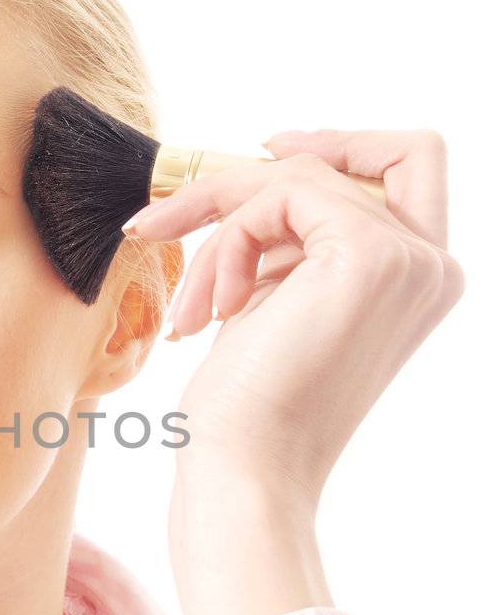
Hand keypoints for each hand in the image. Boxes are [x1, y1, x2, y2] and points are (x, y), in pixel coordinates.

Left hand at [128, 127, 464, 510]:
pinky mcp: (366, 255)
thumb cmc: (251, 409)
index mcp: (423, 280)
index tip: (269, 151)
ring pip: (299, 178)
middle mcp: (432, 266)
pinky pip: (278, 196)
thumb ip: (295, 239)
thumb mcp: (279, 299)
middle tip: (182, 207)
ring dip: (220, 229)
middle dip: (258, 174)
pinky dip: (226, 243)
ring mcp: (407, 259)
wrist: (247, 472)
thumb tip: (269, 164)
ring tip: (191, 306)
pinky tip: (210, 310)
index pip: (411, 163)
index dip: (344, 142)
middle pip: (354, 156)